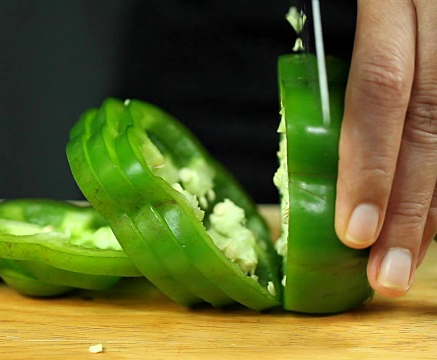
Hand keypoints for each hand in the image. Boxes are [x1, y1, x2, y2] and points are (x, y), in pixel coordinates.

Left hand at [335, 0, 436, 296]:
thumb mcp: (339, 13)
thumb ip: (341, 66)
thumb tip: (322, 148)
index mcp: (393, 0)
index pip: (382, 90)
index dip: (370, 165)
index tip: (354, 232)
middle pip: (431, 125)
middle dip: (408, 209)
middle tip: (382, 275)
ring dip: (434, 209)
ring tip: (405, 262)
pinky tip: (432, 221)